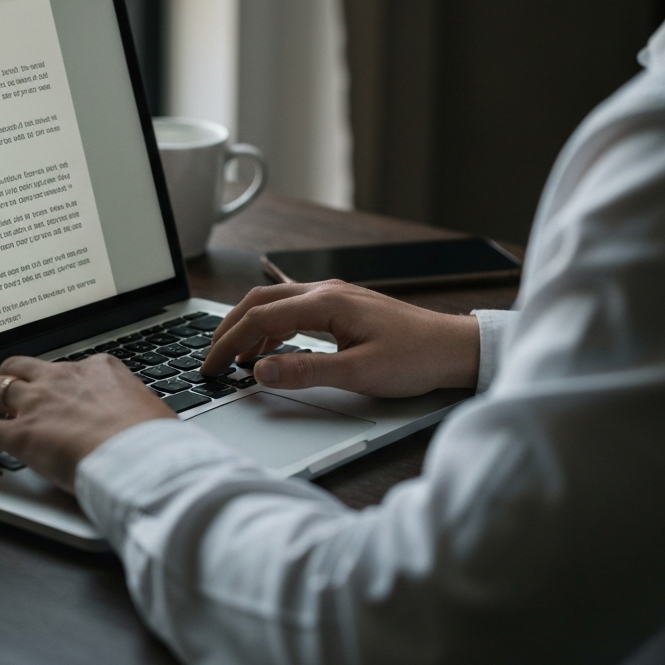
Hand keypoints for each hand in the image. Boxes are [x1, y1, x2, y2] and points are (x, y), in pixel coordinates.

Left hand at [0, 354, 174, 491]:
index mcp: (98, 369)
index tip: (48, 393)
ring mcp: (40, 403)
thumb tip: (141, 423)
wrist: (143, 456)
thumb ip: (132, 411)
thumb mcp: (149, 411)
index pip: (64, 369)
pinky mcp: (22, 434)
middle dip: (6, 380)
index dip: (51, 383)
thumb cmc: (155, 440)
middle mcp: (64, 378)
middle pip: (20, 368)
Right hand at [199, 280, 479, 396]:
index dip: (229, 343)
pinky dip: (271, 327)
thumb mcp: (357, 373)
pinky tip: (269, 350)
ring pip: (274, 303)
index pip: (260, 318)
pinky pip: (293, 310)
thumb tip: (259, 371)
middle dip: (229, 329)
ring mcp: (333, 296)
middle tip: (211, 359)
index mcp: (325, 302)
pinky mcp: (341, 306)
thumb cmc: (414, 358)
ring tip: (234, 359)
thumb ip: (305, 371)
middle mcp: (325, 291)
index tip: (211, 366)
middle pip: (259, 302)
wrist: (453, 347)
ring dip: (249, 327)